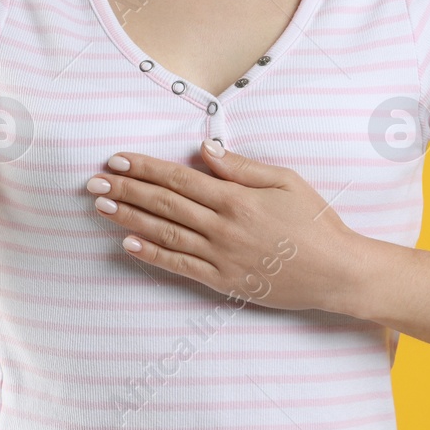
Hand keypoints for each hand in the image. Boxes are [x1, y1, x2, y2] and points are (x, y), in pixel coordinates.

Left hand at [85, 140, 365, 313]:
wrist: (337, 272)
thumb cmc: (316, 222)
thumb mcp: (285, 181)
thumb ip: (242, 167)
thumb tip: (205, 148)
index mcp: (236, 198)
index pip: (179, 178)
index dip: (144, 168)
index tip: (117, 159)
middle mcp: (223, 227)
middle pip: (164, 204)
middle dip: (125, 190)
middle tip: (93, 181)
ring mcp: (221, 257)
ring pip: (165, 234)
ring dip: (129, 219)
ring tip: (101, 207)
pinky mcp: (223, 281)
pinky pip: (180, 267)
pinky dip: (152, 255)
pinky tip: (127, 245)